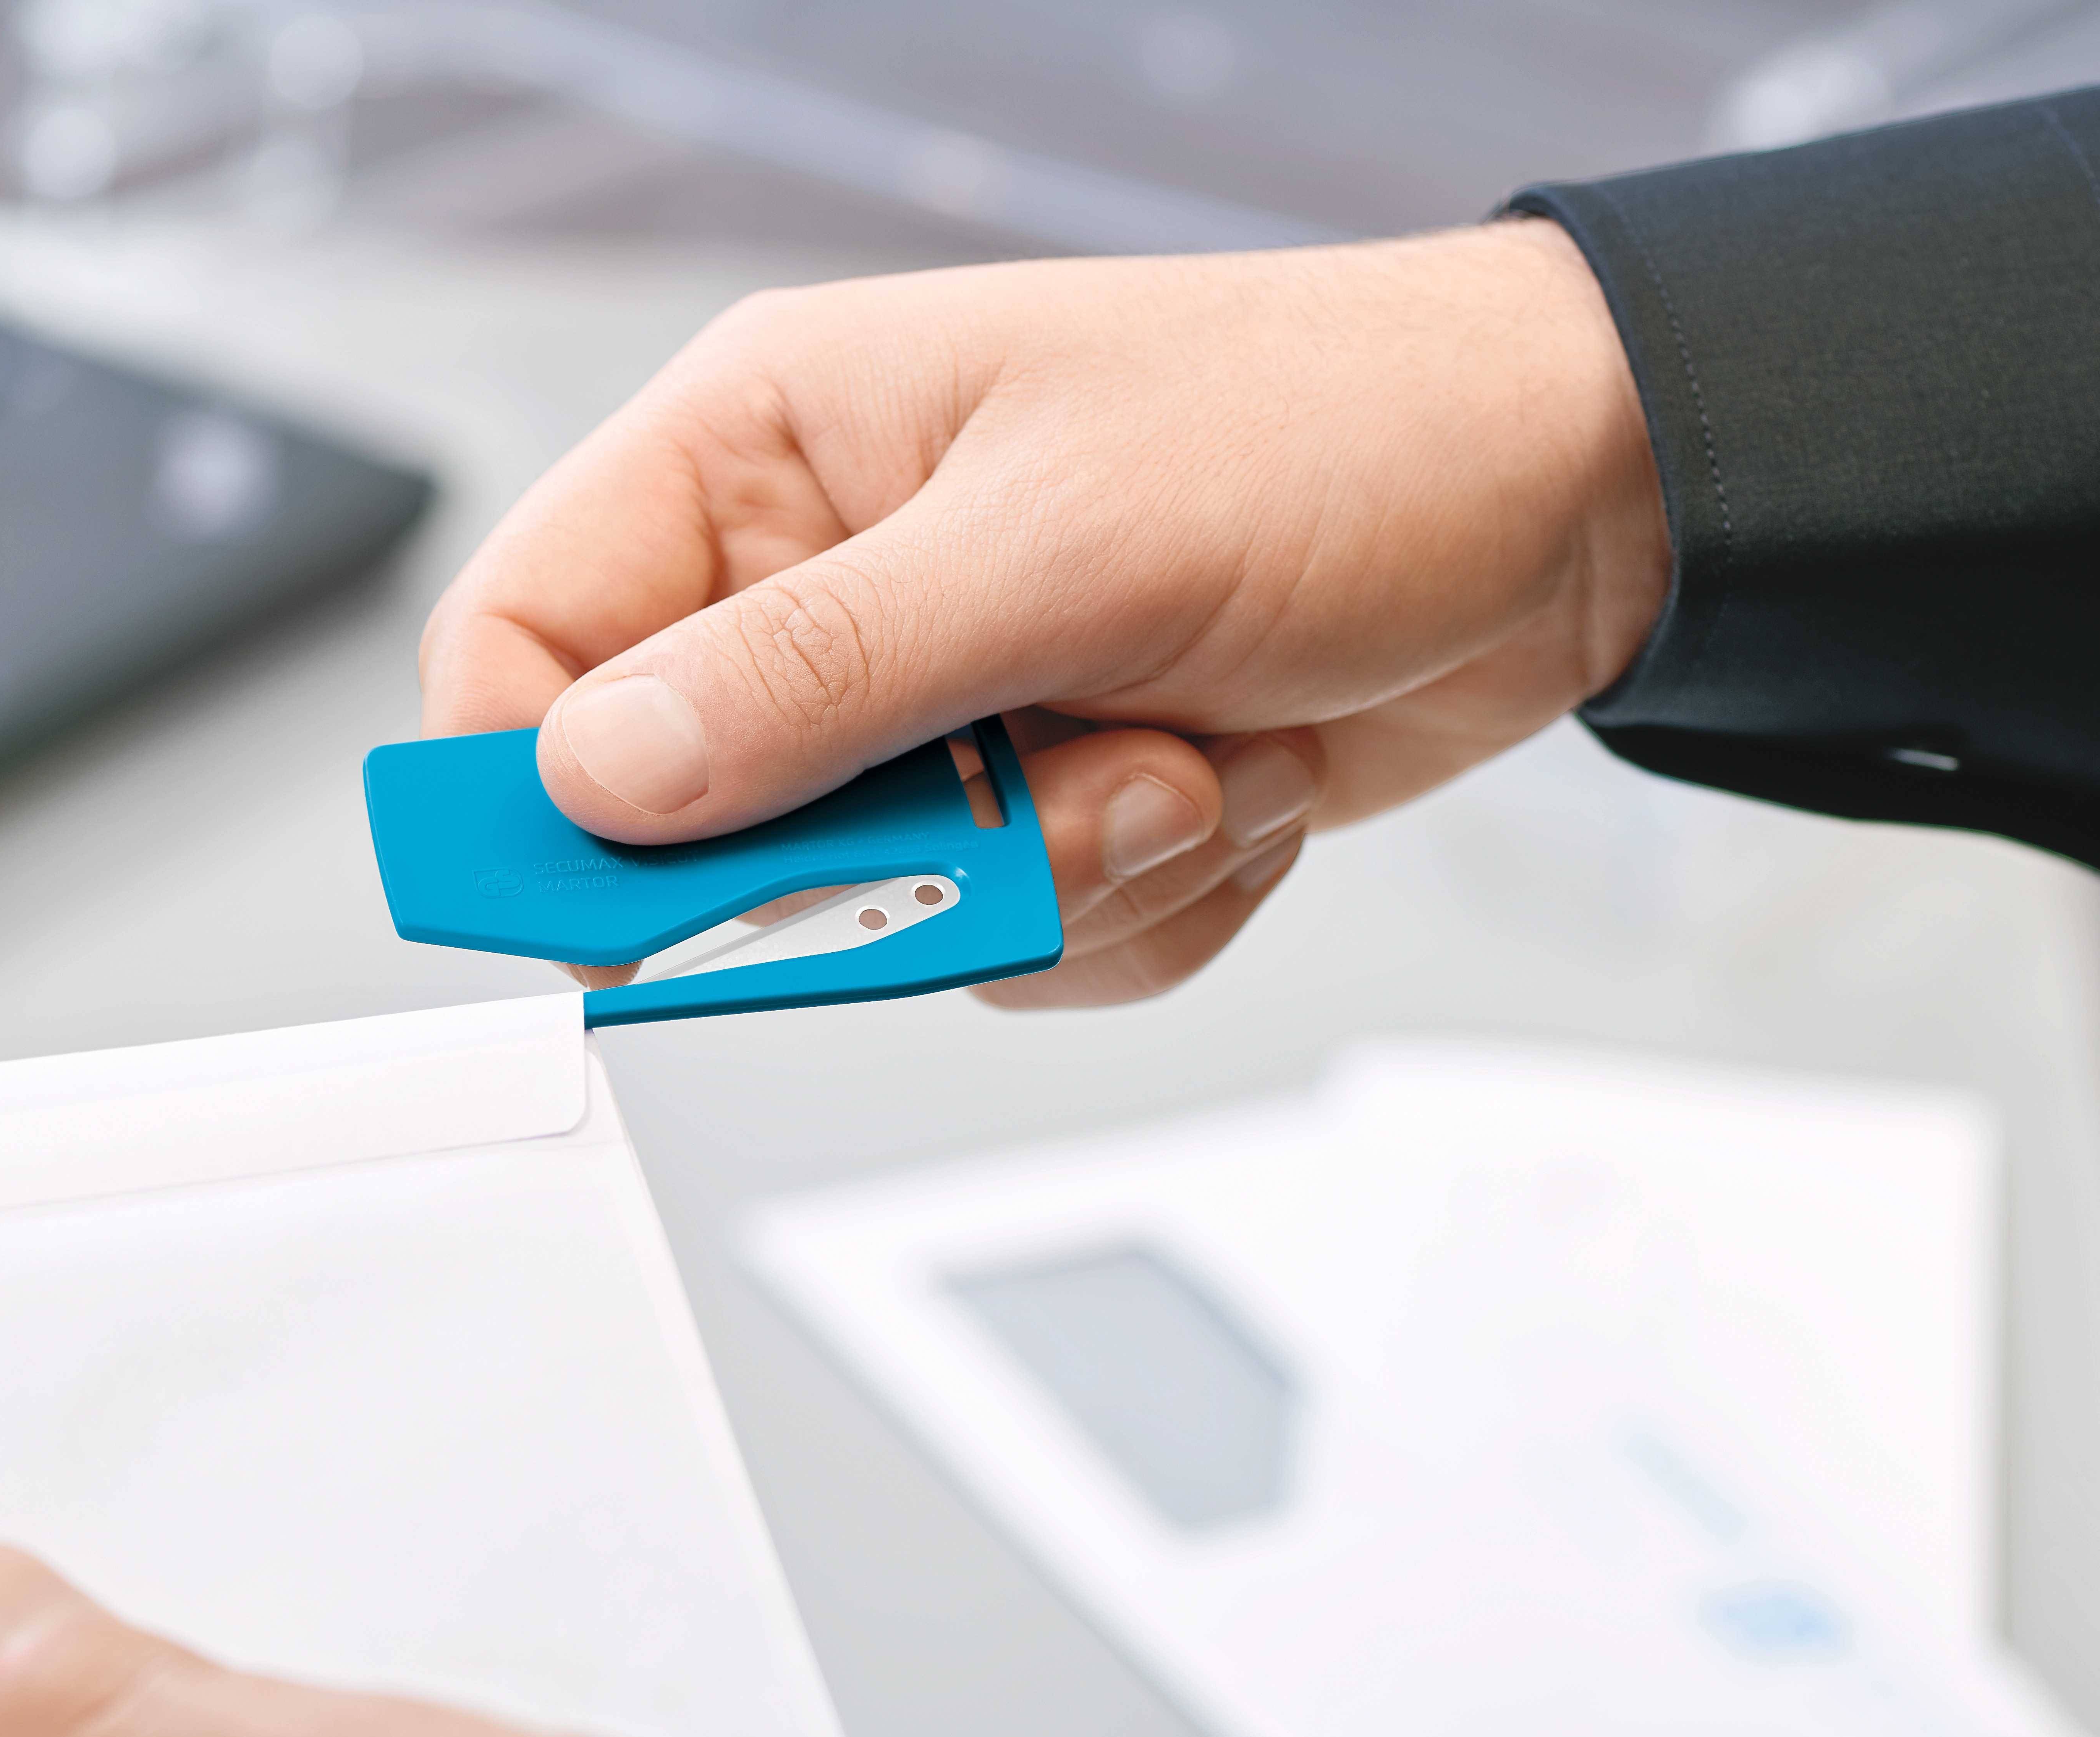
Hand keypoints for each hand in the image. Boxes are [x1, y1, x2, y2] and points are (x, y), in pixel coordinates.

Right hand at [420, 219, 1667, 1004]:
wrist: (1568, 500)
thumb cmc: (1336, 431)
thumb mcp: (1064, 542)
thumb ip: (818, 672)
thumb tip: (603, 774)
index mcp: (772, 452)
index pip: (531, 641)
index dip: (541, 792)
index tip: (628, 899)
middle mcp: (832, 581)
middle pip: (702, 823)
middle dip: (880, 862)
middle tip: (1015, 811)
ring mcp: (941, 706)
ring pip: (878, 910)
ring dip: (1050, 881)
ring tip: (1179, 755)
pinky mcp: (1041, 799)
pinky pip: (1013, 943)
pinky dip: (1138, 902)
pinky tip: (1226, 780)